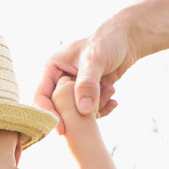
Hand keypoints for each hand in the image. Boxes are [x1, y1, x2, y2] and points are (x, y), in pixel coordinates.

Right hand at [35, 17, 138, 132]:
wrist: (127, 39)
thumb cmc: (107, 41)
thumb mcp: (95, 60)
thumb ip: (87, 84)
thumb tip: (83, 110)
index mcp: (52, 68)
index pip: (41, 96)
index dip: (49, 113)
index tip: (61, 129)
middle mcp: (60, 79)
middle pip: (57, 107)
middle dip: (73, 115)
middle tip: (90, 120)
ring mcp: (74, 88)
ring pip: (75, 111)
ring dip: (93, 109)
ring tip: (110, 91)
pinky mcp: (88, 94)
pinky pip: (90, 110)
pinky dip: (101, 110)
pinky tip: (114, 101)